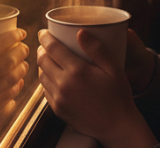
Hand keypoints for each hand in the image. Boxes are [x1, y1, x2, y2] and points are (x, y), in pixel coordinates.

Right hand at [0, 28, 28, 147]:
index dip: (10, 38)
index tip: (20, 32)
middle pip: (5, 64)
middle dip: (19, 53)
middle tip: (24, 47)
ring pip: (8, 83)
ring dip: (19, 72)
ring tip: (23, 65)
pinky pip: (4, 104)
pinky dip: (13, 93)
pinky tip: (15, 88)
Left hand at [37, 29, 156, 147]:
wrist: (117, 127)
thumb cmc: (118, 96)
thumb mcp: (113, 69)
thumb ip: (96, 49)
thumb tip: (80, 32)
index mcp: (77, 71)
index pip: (52, 48)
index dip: (45, 37)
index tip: (44, 32)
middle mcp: (64, 84)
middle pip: (42, 60)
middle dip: (42, 49)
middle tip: (46, 44)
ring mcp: (59, 98)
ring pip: (42, 75)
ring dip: (43, 64)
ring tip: (49, 59)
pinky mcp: (58, 109)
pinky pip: (45, 90)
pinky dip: (47, 80)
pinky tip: (54, 77)